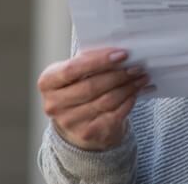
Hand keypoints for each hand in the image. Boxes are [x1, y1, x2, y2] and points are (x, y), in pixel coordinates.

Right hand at [37, 48, 151, 150]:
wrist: (76, 121)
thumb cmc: (77, 87)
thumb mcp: (75, 72)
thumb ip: (89, 60)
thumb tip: (118, 53)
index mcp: (47, 82)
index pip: (72, 69)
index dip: (98, 61)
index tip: (122, 54)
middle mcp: (54, 104)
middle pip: (91, 87)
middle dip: (118, 75)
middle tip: (137, 66)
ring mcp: (69, 122)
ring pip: (105, 101)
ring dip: (127, 88)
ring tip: (140, 78)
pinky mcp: (87, 134)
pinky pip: (113, 115)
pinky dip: (127, 102)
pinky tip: (135, 93)